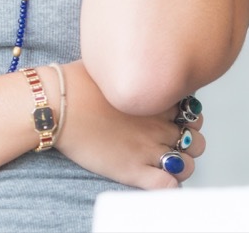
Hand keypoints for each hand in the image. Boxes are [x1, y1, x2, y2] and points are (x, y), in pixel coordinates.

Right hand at [55, 61, 205, 189]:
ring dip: (181, 164)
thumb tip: (132, 62)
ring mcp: (147, 149)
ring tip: (164, 162)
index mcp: (155, 100)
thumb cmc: (73, 83)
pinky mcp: (132, 170)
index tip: (170, 119)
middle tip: (167, 141)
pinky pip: (168, 186)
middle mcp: (158, 126)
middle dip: (186, 141)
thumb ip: (128, 70)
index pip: (192, 112)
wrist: (53, 104)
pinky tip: (157, 178)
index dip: (185, 117)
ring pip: (187, 165)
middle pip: (194, 140)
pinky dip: (169, 185)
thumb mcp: (108, 65)